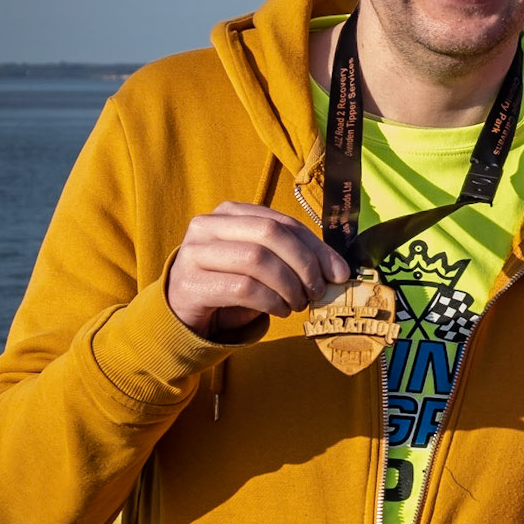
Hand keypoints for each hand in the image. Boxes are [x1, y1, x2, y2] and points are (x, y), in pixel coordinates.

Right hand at [167, 202, 350, 339]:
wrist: (184, 311)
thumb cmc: (230, 284)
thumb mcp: (261, 265)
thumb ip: (292, 258)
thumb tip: (339, 272)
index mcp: (230, 212)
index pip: (283, 222)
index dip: (317, 248)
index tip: (339, 274)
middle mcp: (208, 225)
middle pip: (270, 234)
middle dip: (303, 265)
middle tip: (316, 291)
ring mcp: (195, 252)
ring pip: (257, 259)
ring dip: (288, 286)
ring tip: (297, 304)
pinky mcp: (191, 283)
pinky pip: (243, 288)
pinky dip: (271, 301)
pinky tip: (279, 310)